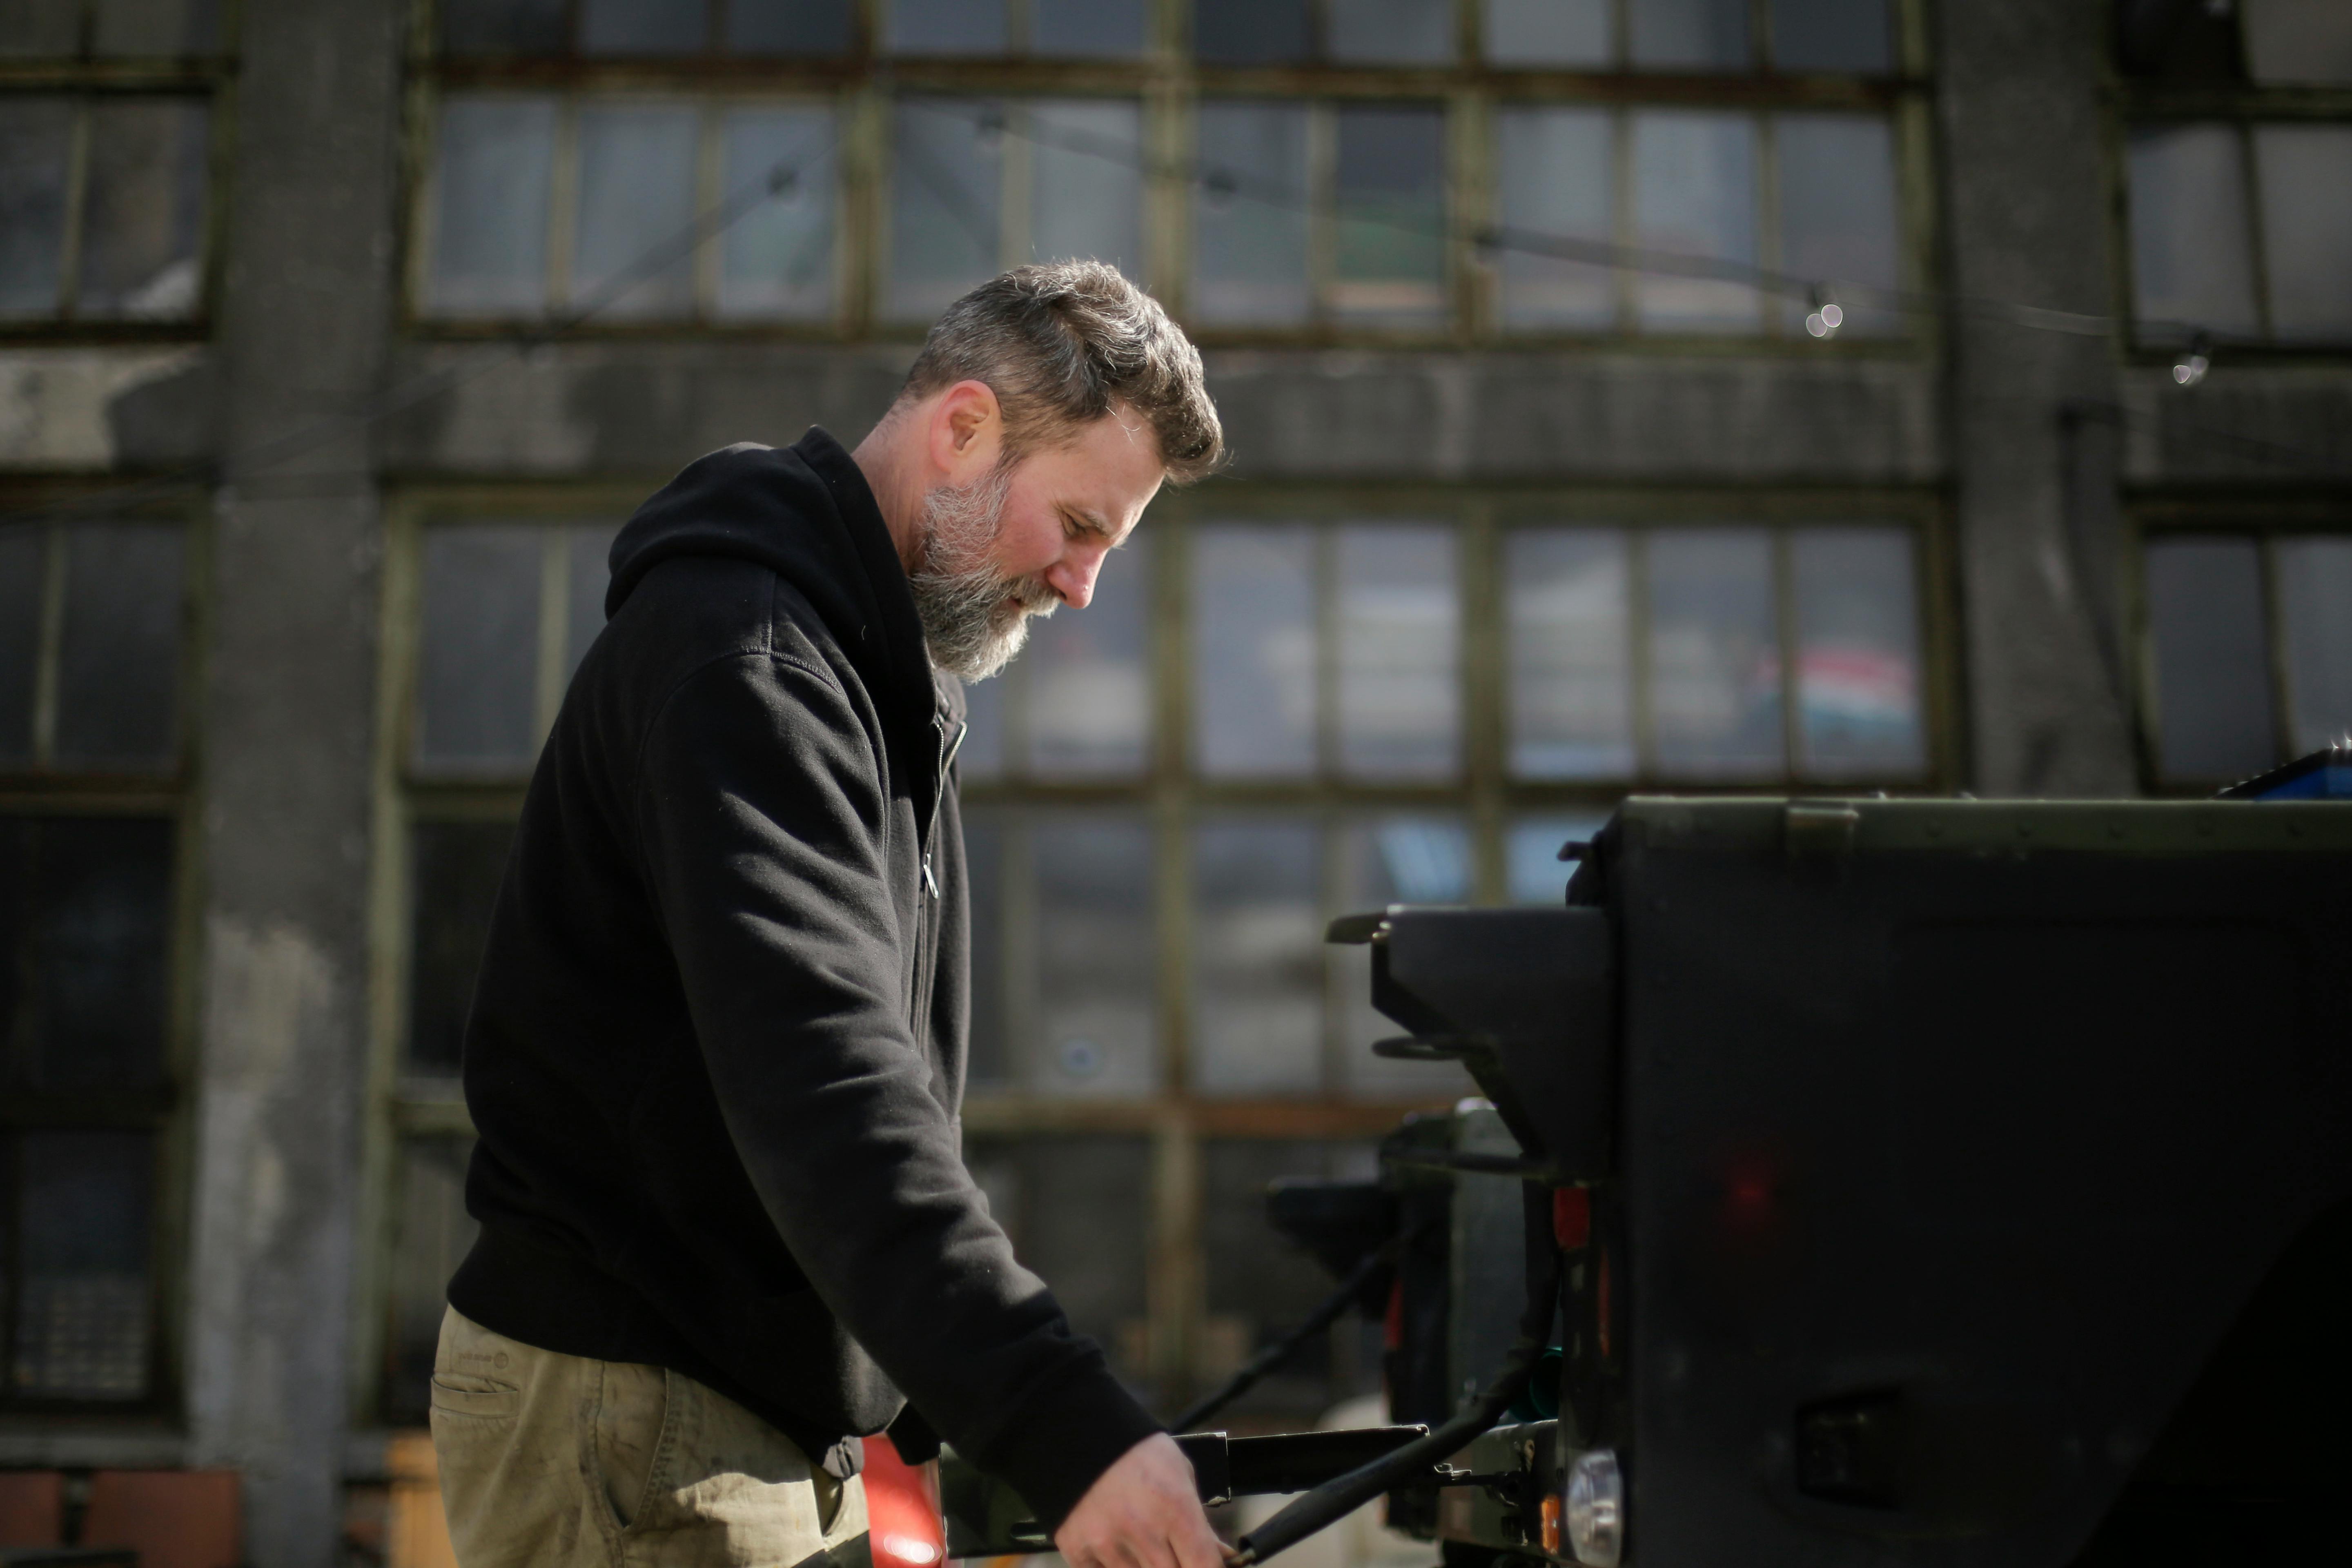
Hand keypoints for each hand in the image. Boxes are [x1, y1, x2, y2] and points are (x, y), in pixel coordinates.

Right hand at [1054, 1433, 1227, 1567]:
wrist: (1078, 1434)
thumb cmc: (1136, 1452)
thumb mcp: (1180, 1473)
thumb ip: (1200, 1521)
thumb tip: (1220, 1556)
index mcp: (1174, 1506)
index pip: (1203, 1566)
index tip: (1208, 1565)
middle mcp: (1142, 1529)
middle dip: (1176, 1564)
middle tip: (1170, 1547)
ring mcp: (1107, 1543)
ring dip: (1145, 1564)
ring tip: (1140, 1538)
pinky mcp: (1078, 1550)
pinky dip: (1115, 1565)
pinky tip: (1117, 1544)